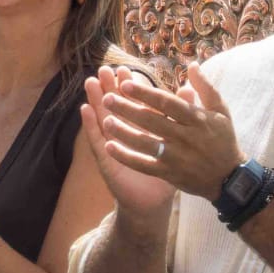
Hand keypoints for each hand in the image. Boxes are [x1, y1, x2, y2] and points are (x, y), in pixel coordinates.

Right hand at [81, 67, 177, 226]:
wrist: (154, 204)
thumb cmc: (167, 174)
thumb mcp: (179, 144)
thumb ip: (182, 117)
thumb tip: (188, 89)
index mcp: (144, 130)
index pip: (137, 105)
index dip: (132, 88)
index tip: (127, 70)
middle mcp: (127, 136)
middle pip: (118, 108)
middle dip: (112, 88)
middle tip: (105, 69)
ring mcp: (114, 147)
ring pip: (104, 119)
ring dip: (96, 101)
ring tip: (91, 82)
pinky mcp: (107, 161)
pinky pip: (97, 142)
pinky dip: (91, 126)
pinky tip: (85, 110)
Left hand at [89, 64, 242, 202]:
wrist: (229, 178)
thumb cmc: (223, 139)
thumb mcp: (221, 111)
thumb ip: (204, 88)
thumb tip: (192, 64)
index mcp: (196, 119)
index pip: (166, 103)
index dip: (144, 93)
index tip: (124, 84)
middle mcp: (185, 137)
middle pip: (151, 121)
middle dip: (127, 109)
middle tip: (106, 98)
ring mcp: (176, 157)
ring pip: (144, 143)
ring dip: (122, 132)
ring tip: (105, 120)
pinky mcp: (169, 174)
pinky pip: (143, 164)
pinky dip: (126, 157)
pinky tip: (109, 147)